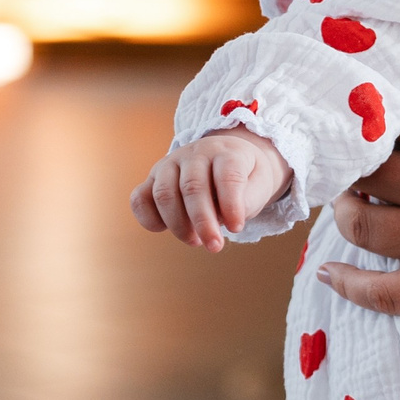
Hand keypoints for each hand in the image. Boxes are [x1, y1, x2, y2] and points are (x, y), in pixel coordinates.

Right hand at [130, 128, 292, 250]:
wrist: (228, 159)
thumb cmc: (246, 178)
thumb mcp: (260, 185)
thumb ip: (248, 200)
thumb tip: (223, 219)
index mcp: (226, 152)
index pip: (227, 175)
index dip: (231, 204)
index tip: (236, 228)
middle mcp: (195, 154)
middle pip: (192, 186)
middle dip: (203, 221)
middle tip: (214, 246)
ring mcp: (170, 164)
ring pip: (164, 193)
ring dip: (178, 225)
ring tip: (195, 241)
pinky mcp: (152, 178)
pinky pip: (140, 198)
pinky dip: (149, 220)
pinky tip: (165, 230)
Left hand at [317, 0, 399, 321]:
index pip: (395, 112)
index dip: (380, 107)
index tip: (380, 105)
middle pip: (368, 166)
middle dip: (357, 158)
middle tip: (358, 154)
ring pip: (364, 224)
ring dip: (349, 210)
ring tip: (351, 201)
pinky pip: (385, 293)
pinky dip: (351, 284)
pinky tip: (333, 274)